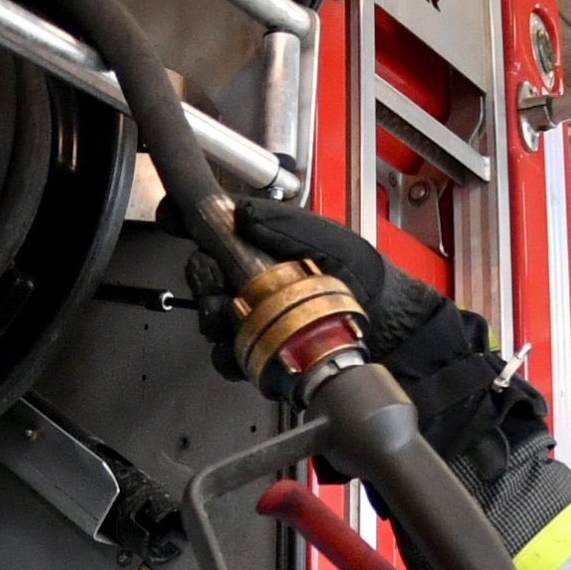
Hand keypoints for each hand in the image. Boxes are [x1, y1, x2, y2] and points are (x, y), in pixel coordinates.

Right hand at [180, 200, 546, 477]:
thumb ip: (288, 226)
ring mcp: (261, 320)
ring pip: (212, 317)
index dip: (190, 222)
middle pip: (206, 275)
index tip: (172, 218)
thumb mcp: (334, 244)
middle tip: (213, 283)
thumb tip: (242, 213)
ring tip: (228, 318)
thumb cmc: (373, 284)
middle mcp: (260, 282)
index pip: (218, 228)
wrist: (398, 337)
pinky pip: (231, 357)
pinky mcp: (266, 357)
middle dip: (202, 279)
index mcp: (272, 247)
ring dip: (212, 318)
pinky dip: (232, 356)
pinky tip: (245, 350)